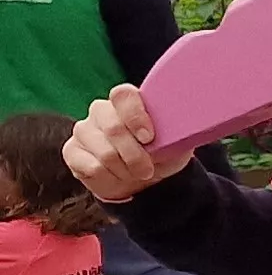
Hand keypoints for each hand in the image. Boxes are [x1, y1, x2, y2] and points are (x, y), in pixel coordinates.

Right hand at [67, 85, 186, 204]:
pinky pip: (89, 166)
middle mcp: (102, 111)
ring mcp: (84, 129)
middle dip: (134, 154)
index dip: (135, 116)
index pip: (123, 95)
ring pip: (102, 151)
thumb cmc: (164, 153)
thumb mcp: (179, 139)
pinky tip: (117, 177)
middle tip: (147, 169)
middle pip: (112, 127)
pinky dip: (108, 178)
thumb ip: (181, 126)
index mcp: (128, 101)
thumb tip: (196, 121)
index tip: (149, 137)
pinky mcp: (72, 151)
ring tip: (136, 173)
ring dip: (124, 169)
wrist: (146, 179)